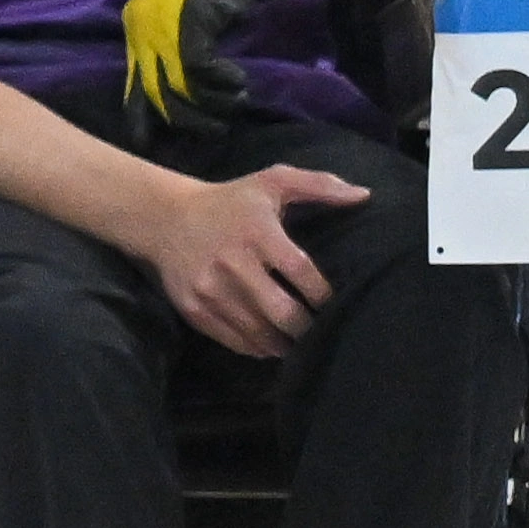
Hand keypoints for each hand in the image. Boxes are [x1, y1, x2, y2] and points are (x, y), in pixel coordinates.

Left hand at [118, 0, 308, 123]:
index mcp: (135, 28)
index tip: (149, 144)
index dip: (141, 118)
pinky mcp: (189, 21)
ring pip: (177, 86)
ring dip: (210, 104)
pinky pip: (199, 68)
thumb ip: (174, 50)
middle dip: (184, 120)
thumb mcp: (184, 18)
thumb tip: (178, 93)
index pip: (132, 84)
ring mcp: (162, 24)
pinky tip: (237, 81)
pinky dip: (220, 82)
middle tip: (213, 131)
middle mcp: (141, 28)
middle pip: (154, 92)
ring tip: (233, 103)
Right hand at [128, 161, 358, 360]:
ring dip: (285, 343)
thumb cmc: (229, 200)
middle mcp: (233, 264)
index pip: (301, 272)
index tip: (336, 303)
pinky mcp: (194, 308)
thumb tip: (364, 196)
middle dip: (307, 328)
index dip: (324, 295)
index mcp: (257, 233)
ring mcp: (210, 290)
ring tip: (300, 343)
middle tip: (321, 331)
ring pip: (258, 332)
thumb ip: (320, 185)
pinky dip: (257, 347)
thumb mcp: (273, 180)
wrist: (164, 217)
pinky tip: (271, 343)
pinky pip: (233, 339)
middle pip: (282, 311)